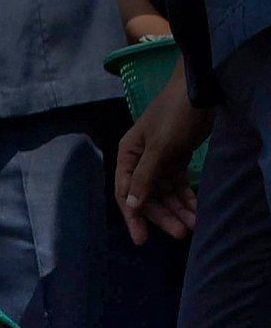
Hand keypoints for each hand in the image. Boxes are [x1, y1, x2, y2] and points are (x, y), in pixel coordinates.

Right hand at [115, 60, 211, 244]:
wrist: (201, 88)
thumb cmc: (174, 113)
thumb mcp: (158, 146)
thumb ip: (144, 177)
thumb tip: (131, 206)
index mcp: (127, 157)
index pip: (126, 194)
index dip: (134, 217)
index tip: (142, 239)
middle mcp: (140, 162)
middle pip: (148, 198)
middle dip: (164, 216)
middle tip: (179, 233)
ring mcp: (159, 162)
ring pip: (165, 194)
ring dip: (178, 210)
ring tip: (192, 224)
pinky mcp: (176, 160)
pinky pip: (179, 186)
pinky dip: (186, 198)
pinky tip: (196, 210)